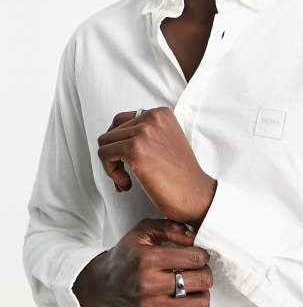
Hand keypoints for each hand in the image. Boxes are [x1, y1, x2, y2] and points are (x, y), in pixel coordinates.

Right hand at [72, 218, 212, 306]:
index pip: (195, 258)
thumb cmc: (125, 257)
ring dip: (202, 294)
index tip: (200, 256)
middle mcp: (148, 286)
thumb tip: (196, 236)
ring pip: (199, 305)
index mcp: (148, 259)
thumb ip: (171, 228)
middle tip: (200, 271)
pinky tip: (183, 301)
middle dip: (206, 274)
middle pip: (201, 281)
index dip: (203, 255)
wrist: (99, 288)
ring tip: (194, 288)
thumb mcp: (143, 232)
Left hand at [97, 107, 216, 225]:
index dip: (120, 143)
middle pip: (111, 132)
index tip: (128, 161)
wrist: (194, 194)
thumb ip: (146, 132)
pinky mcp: (134, 149)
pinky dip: (111, 173)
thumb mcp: (166, 140)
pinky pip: (103, 155)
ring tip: (127, 179)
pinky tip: (127, 184)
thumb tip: (113, 138)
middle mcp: (152, 117)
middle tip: (127, 174)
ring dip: (111, 165)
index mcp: (161, 113)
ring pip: (104, 142)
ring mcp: (143, 132)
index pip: (121, 121)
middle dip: (115, 155)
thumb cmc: (180, 174)